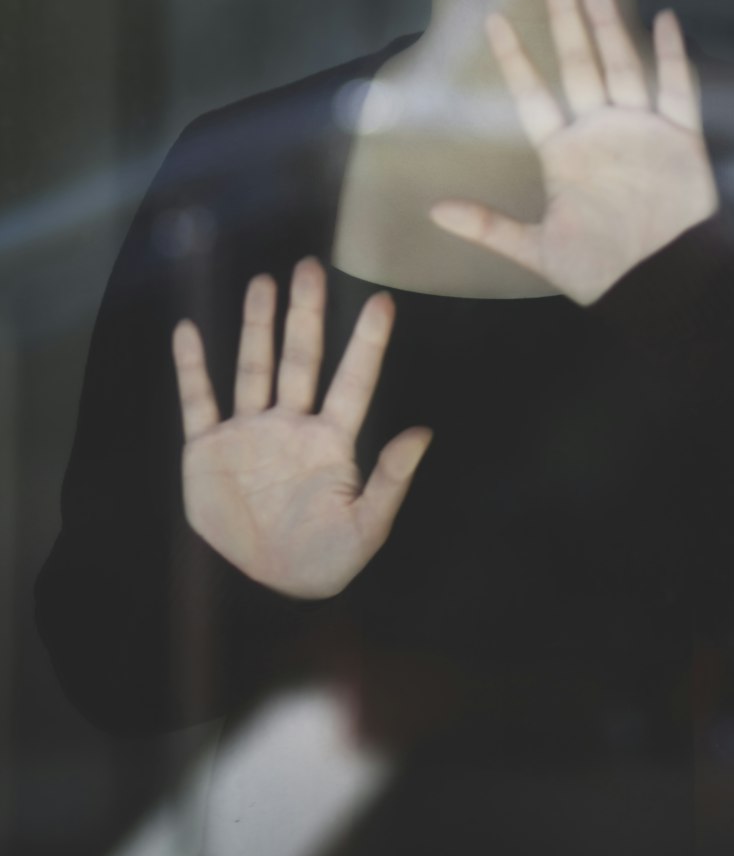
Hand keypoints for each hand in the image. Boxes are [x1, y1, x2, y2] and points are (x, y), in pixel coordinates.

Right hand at [171, 258, 431, 598]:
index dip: (367, 343)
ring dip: (257, 326)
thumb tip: (423, 432)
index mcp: (331, 442)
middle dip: (305, 315)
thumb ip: (391, 483)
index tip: (382, 301)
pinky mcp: (207, 449)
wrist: (264, 589)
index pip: (353, 382)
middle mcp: (291, 424)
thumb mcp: (365, 530)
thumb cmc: (323, 560)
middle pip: (300, 359)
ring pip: (254, 367)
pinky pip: (198, 400)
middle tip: (310, 266)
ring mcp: (248, 432)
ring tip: (263, 282)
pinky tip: (187, 329)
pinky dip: (191, 367)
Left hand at [429, 0, 717, 304]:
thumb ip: (490, 227)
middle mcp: (600, 131)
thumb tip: (434, 212)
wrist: (660, 287)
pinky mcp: (680, 139)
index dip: (515, 60)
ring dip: (609, 26)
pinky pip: (677, 90)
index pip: (533, 95)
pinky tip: (665, 19)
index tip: (493, 22)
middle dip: (565, 20)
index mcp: (564, 153)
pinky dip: (674, 56)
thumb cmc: (600, 271)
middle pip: (579, 64)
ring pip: (622, 65)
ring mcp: (640, 130)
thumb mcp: (538, 250)